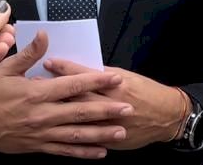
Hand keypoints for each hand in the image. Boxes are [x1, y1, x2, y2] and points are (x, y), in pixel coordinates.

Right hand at [0, 32, 133, 158]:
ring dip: (101, 133)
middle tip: (128, 108)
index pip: (72, 86)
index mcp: (36, 93)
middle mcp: (42, 114)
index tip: (114, 78)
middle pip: (81, 112)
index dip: (95, 82)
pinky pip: (65, 150)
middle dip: (107, 110)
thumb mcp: (6, 69)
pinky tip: (100, 152)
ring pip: (76, 134)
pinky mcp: (38, 146)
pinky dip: (83, 152)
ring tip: (121, 132)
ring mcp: (42, 133)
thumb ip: (29, 54)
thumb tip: (45, 36)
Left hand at [42, 60, 186, 149]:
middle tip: (35, 83)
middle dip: (55, 90)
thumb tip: (80, 69)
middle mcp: (112, 105)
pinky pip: (87, 139)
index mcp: (117, 85)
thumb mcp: (127, 76)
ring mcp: (110, 125)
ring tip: (40, 105)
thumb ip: (103, 75)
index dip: (66, 68)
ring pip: (79, 119)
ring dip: (58, 111)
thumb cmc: (146, 91)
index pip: (86, 75)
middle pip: (78, 96)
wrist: (167, 117)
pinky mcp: (110, 140)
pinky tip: (54, 130)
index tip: (49, 62)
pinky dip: (71, 133)